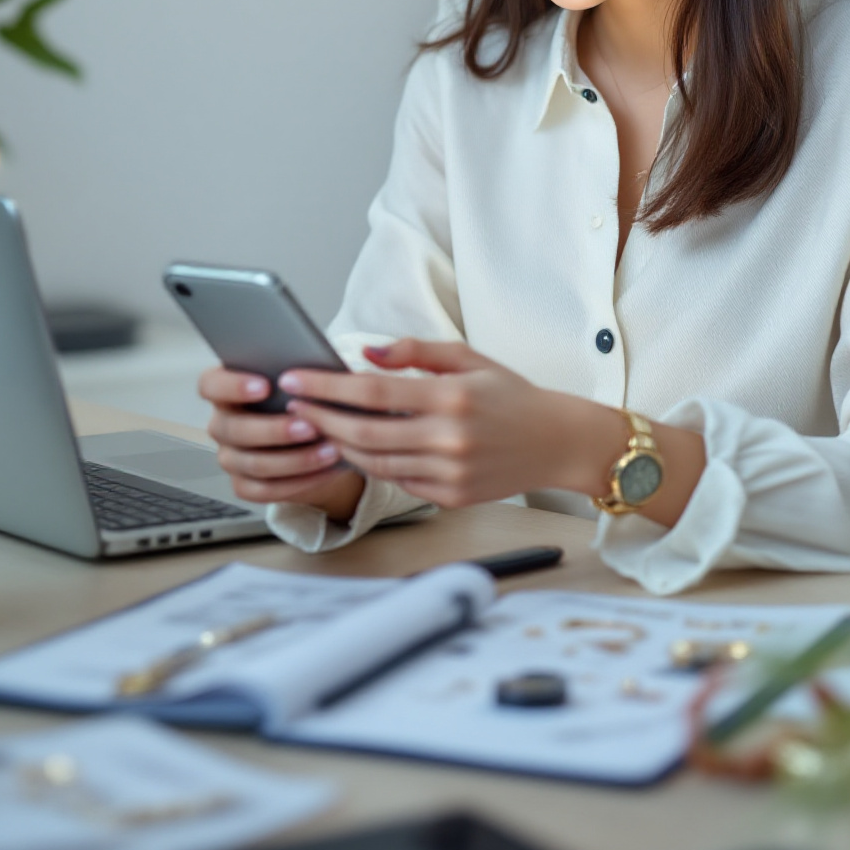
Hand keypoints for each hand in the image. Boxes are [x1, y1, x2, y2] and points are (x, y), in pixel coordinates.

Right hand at [200, 368, 364, 519]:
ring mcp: (230, 457)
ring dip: (296, 459)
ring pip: (254, 464)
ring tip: (329, 450)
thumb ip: (295, 374)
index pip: (210, 385)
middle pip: (234, 429)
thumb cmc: (304, 399)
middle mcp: (222, 424)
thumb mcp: (300, 380)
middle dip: (275, 430)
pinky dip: (300, 481)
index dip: (232, 386)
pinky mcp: (244, 485)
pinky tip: (326, 470)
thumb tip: (311, 375)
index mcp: (226, 390)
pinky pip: (265, 490)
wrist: (316, 437)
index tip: (265, 385)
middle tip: (309, 426)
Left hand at [277, 339, 614, 508]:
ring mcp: (450, 473)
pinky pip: (399, 481)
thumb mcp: (470, 358)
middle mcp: (449, 438)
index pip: (373, 391)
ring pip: (376, 463)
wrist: (557, 442)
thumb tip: (367, 353)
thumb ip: (417, 352)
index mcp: (452, 397)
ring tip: (316, 427)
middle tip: (293, 407)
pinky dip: (373, 465)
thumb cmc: (512, 395)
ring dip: (340, 446)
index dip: (327, 386)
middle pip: (365, 433)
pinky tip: (355, 449)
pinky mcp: (451, 497)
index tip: (295, 379)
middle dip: (321, 419)